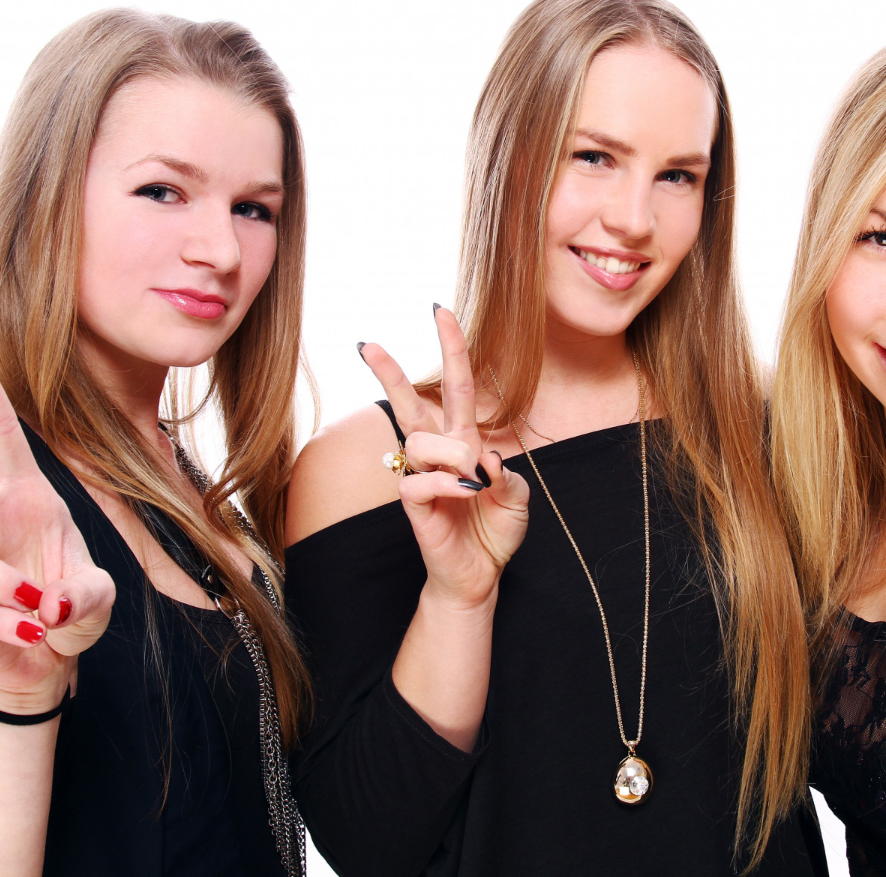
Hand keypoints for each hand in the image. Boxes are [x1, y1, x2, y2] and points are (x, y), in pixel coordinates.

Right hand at [357, 306, 529, 611]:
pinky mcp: (413, 506)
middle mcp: (439, 454)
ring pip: (422, 442)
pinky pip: (419, 481)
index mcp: (465, 441)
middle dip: (390, 372)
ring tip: (473, 483)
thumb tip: (484, 456)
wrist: (481, 575)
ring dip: (453, 456)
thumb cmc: (495, 532)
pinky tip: (464, 494)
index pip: (455, 387)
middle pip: (410, 403)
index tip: (440, 310)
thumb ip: (508, 475)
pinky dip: (447, 485)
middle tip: (367, 343)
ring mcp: (423, 477)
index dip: (452, 349)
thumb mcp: (517, 499)